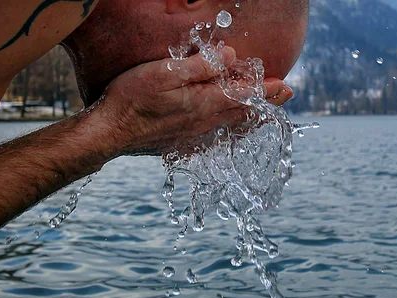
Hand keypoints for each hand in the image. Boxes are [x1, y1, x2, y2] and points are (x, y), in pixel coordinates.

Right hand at [89, 46, 292, 156]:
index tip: (286, 87)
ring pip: (231, 124)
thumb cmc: (133, 99)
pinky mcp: (182, 141)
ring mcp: (194, 135)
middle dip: (266, 102)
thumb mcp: (164, 73)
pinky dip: (231, 127)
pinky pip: (215, 133)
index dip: (266, 90)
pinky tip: (229, 126)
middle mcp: (205, 122)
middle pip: (243, 111)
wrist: (110, 133)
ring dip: (250, 115)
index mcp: (204, 103)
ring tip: (264, 111)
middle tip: (285, 95)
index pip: (244, 95)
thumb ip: (199, 66)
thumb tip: (229, 57)